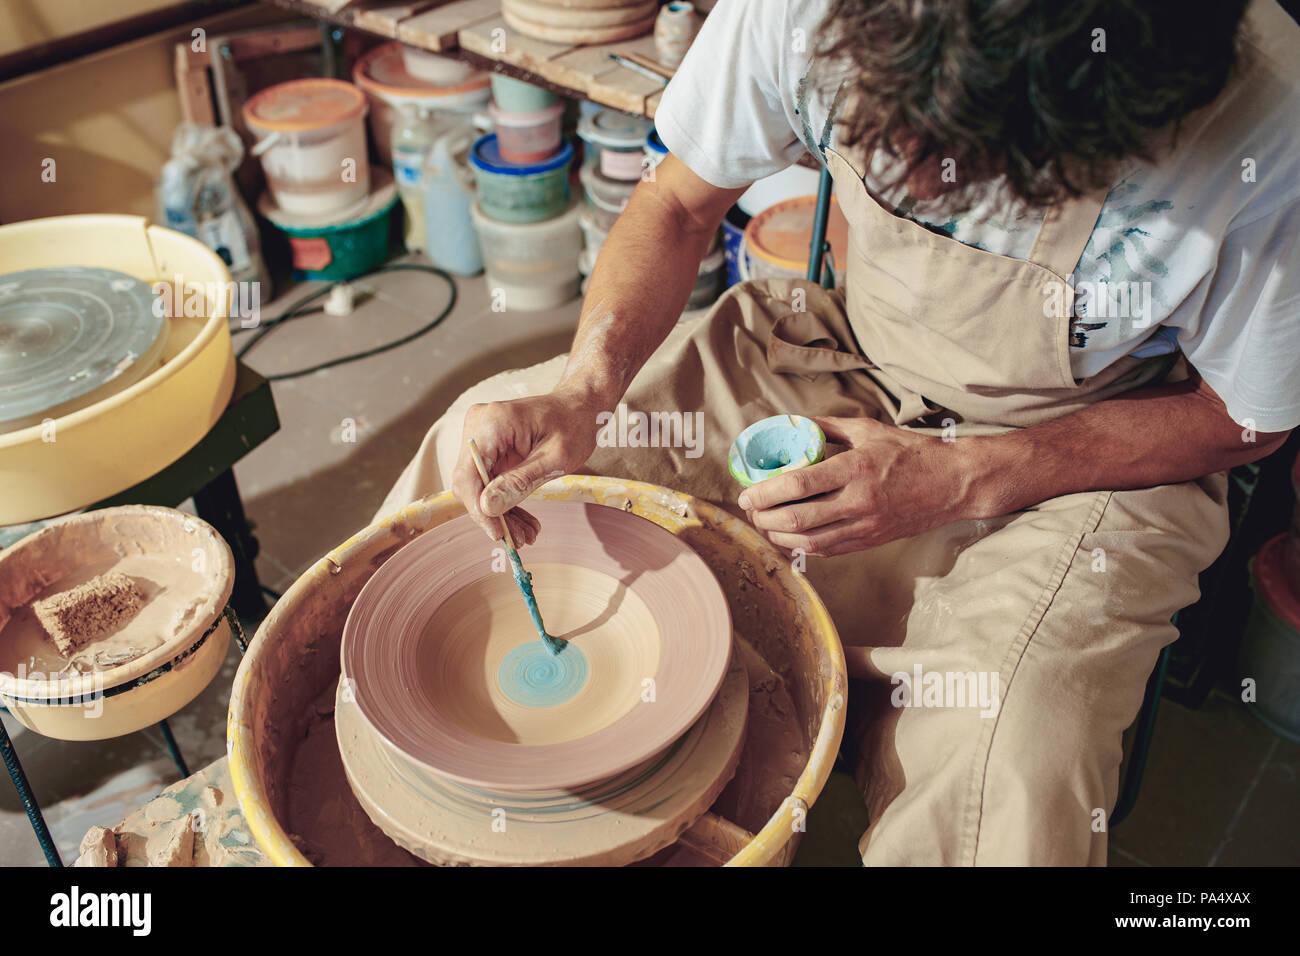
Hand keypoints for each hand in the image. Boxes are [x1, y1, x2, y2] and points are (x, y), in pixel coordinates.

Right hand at [451, 389, 603, 544]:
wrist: (580, 406)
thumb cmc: (574, 424)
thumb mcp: (554, 458)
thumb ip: (520, 482)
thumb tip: (487, 508)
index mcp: (492, 423)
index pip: (468, 475)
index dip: (479, 509)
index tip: (498, 534)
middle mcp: (478, 426)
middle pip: (471, 483)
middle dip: (493, 515)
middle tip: (520, 540)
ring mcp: (481, 436)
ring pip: (480, 487)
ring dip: (502, 513)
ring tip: (528, 535)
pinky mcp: (489, 448)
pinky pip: (489, 482)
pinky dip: (506, 502)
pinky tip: (523, 522)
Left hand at [737, 416, 972, 555]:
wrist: (952, 483)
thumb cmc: (909, 451)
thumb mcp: (868, 429)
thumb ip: (826, 427)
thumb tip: (789, 424)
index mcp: (856, 469)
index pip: (798, 485)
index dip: (765, 492)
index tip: (746, 492)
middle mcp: (858, 501)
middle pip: (797, 519)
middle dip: (763, 517)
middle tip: (749, 509)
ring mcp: (865, 526)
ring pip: (808, 542)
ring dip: (777, 535)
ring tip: (763, 522)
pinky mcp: (869, 541)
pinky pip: (826, 551)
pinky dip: (800, 546)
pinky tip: (787, 535)